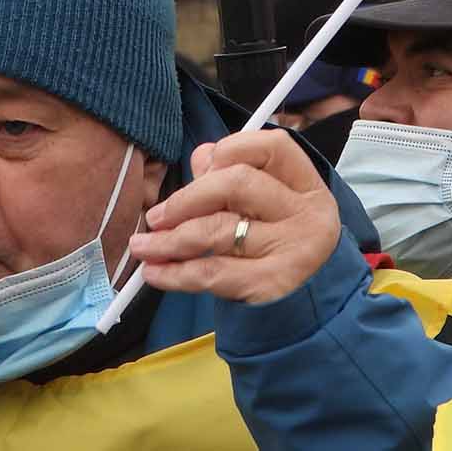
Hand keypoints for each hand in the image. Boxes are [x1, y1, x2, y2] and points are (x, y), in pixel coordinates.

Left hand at [124, 130, 340, 304]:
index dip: (228, 150)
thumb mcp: (263, 205)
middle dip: (185, 200)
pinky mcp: (273, 284)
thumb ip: (230, 174)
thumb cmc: (275, 243)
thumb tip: (199, 158)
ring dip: (169, 240)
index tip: (200, 171)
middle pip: (236, 183)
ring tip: (143, 247)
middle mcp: (308, 212)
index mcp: (306, 183)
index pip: (270, 146)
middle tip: (156, 218)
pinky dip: (176, 273)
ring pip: (218, 230)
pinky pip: (213, 272)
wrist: (306, 305)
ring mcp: (295, 249)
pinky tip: (155, 273)